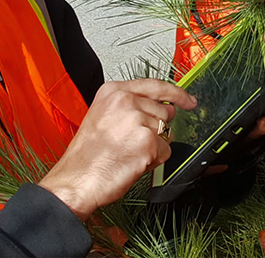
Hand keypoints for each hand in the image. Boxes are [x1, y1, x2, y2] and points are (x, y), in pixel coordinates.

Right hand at [36, 78, 195, 218]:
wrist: (76, 180)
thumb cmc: (85, 156)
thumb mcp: (101, 116)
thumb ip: (128, 107)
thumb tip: (159, 109)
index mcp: (113, 92)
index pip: (155, 85)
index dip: (176, 94)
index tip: (188, 100)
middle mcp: (126, 102)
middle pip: (164, 112)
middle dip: (155, 129)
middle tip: (130, 142)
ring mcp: (137, 121)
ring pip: (165, 133)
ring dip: (152, 146)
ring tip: (127, 152)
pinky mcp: (147, 142)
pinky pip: (165, 151)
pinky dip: (153, 161)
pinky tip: (132, 162)